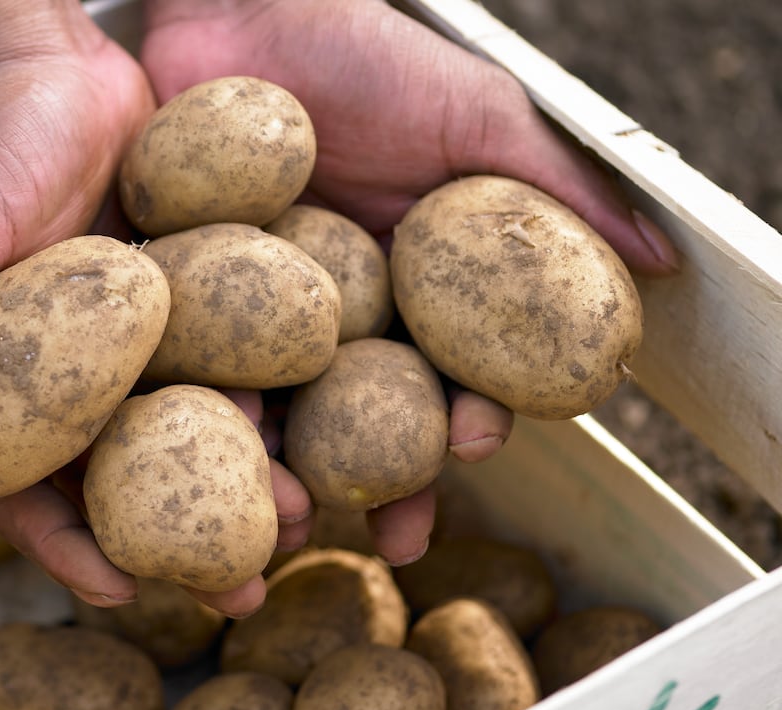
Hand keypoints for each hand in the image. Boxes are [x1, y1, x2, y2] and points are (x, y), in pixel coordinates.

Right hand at [0, 0, 310, 616]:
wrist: (47, 60)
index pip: (19, 493)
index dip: (67, 550)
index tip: (126, 592)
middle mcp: (57, 378)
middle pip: (117, 480)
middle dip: (176, 540)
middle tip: (241, 586)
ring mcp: (122, 343)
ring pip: (179, 432)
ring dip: (233, 480)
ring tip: (297, 517)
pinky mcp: (175, 301)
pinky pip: (217, 361)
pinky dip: (258, 397)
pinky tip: (309, 425)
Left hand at [140, 0, 678, 563]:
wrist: (242, 3)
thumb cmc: (364, 53)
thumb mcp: (474, 117)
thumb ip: (556, 192)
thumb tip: (656, 267)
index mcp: (408, 290)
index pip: (446, 375)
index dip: (466, 419)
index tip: (474, 444)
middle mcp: (332, 315)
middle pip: (361, 420)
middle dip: (380, 484)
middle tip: (390, 535)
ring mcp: (250, 313)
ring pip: (274, 411)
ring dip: (287, 474)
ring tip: (289, 516)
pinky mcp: (176, 297)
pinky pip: (186, 363)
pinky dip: (195, 411)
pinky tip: (207, 445)